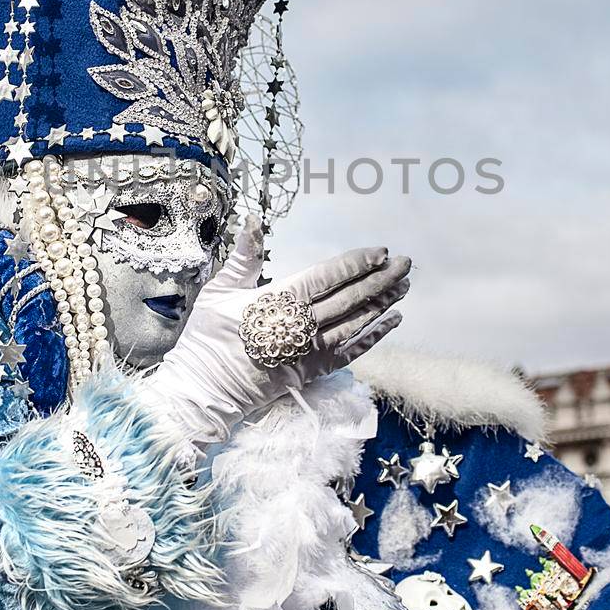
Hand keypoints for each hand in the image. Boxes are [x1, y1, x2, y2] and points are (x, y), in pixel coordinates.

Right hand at [136, 221, 409, 454]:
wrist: (204, 390)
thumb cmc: (207, 338)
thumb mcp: (219, 291)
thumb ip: (244, 257)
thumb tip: (253, 220)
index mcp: (278, 301)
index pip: (327, 277)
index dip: (356, 264)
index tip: (380, 251)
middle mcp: (300, 325)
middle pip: (349, 298)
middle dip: (380, 279)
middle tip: (406, 264)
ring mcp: (308, 351)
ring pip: (354, 323)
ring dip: (382, 304)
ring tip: (404, 287)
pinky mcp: (311, 372)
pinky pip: (349, 353)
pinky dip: (372, 337)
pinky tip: (391, 323)